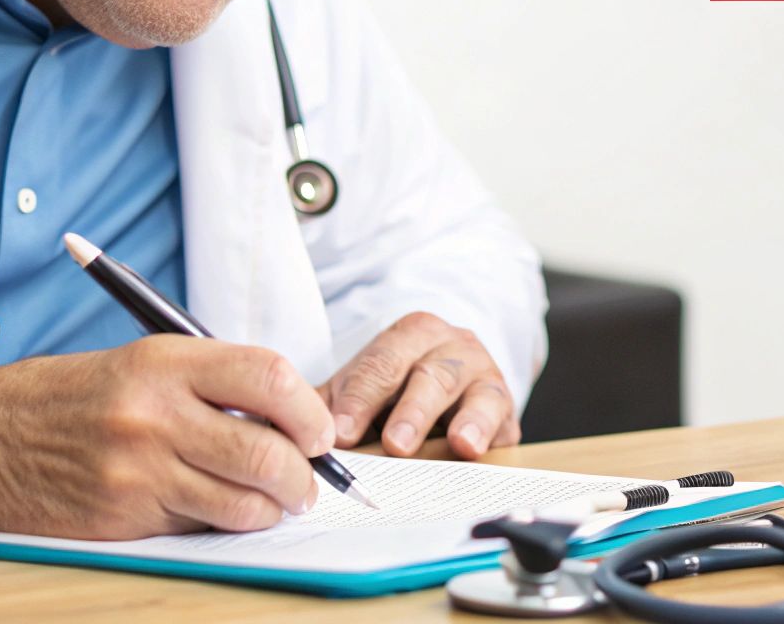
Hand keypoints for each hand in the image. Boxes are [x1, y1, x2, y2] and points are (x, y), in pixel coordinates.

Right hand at [0, 336, 334, 538]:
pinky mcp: (124, 517)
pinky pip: (199, 526)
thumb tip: (294, 417)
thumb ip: (217, 382)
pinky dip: (221, 523)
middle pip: (266, 452)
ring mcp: (138, 471)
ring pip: (241, 503)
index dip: (309, 410)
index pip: (268, 376)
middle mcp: (155, 414)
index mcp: (166, 362)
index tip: (319, 431)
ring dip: (272, 508)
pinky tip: (218, 510)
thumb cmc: (75, 395)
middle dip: (304, 475)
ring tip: (275, 501)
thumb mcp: (145, 361)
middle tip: (309, 482)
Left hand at [321, 312, 517, 458]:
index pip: (381, 362)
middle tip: (394, 444)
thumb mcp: (362, 392)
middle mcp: (451, 346)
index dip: (360, 398)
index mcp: (411, 335)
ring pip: (466, 390)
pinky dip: (484, 431)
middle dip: (410, 411)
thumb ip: (325, 406)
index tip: (341, 432)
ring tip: (446, 444)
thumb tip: (278, 430)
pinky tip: (471, 448)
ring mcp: (482, 374)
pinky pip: (498, 416)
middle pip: (427, 373)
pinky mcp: (504, 408)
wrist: (458, 398)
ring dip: (455, 422)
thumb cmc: (399, 396)